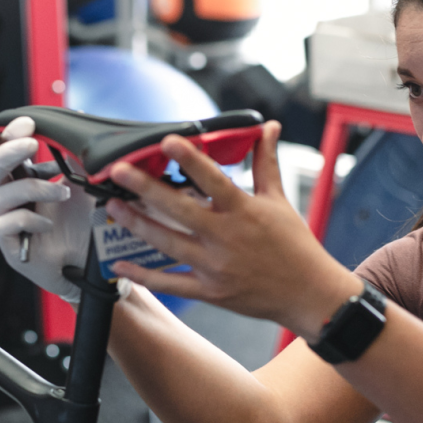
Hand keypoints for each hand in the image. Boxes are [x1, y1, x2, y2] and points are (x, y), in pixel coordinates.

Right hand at [0, 116, 93, 303]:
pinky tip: (48, 224)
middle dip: (8, 153)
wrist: (94, 265)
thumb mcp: (84, 187)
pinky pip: (5, 225)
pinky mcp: (11, 246)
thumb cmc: (86, 227)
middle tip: (32, 145)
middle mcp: (14, 199)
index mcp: (26, 180)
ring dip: (33, 188)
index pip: (6, 152)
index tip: (28, 124)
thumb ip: (75, 161)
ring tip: (62, 193)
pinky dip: (28, 219)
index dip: (11, 135)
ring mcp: (10, 222)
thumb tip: (72, 132)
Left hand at [104, 120, 362, 334]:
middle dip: (146, 189)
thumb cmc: (294, 245)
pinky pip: (171, 283)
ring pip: (168, 244)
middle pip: (179, 210)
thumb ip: (266, 162)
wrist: (308, 295)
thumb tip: (270, 127)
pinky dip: (144, 276)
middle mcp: (226, 237)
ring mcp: (215, 267)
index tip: (168, 141)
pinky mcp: (210, 291)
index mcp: (244, 211)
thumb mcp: (279, 200)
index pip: (213, 179)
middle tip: (119, 171)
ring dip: (138, 224)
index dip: (190, 160)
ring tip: (113, 205)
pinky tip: (120, 263)